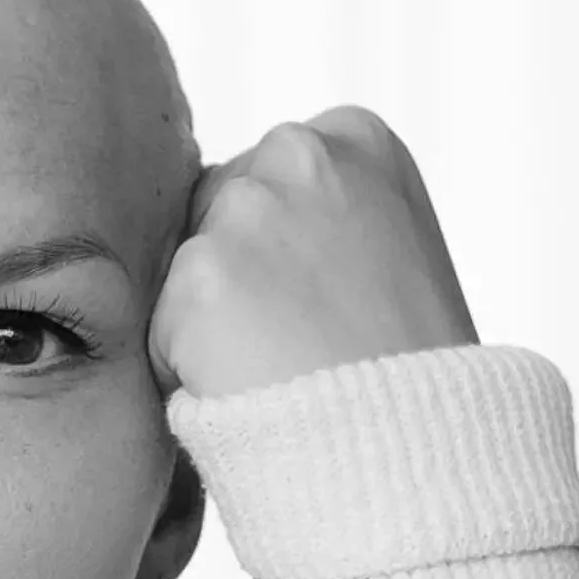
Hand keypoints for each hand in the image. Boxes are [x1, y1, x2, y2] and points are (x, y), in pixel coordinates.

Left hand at [149, 105, 480, 400]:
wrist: (419, 443)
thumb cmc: (410, 365)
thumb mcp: (389, 246)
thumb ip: (317, 212)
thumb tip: (225, 215)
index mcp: (353, 135)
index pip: (259, 177)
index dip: (280, 253)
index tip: (326, 295)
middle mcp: (297, 154)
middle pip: (209, 212)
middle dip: (234, 276)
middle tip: (297, 338)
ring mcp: (247, 212)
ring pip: (182, 273)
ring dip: (206, 323)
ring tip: (282, 363)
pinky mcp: (201, 277)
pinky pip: (159, 330)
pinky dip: (185, 370)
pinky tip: (252, 385)